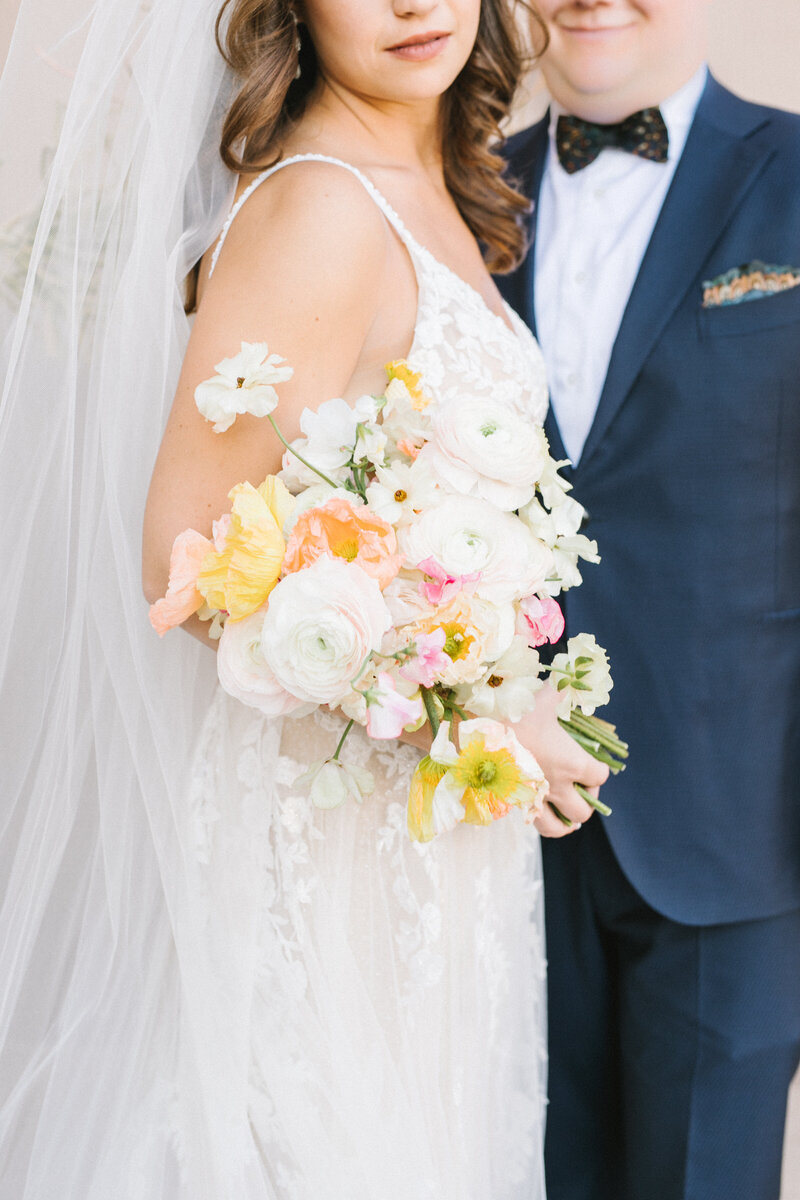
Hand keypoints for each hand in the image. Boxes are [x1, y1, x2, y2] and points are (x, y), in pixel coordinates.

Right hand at [513, 683, 609, 837]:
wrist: (476, 733)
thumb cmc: (514, 712)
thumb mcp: (543, 696)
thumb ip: (561, 690)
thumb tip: (571, 678)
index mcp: (571, 761)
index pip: (599, 775)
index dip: (600, 770)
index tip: (593, 761)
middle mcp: (558, 785)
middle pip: (585, 809)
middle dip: (588, 799)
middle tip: (580, 786)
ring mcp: (537, 798)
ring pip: (563, 826)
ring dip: (569, 819)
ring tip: (567, 808)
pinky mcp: (517, 805)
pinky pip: (537, 824)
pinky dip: (547, 821)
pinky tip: (544, 808)